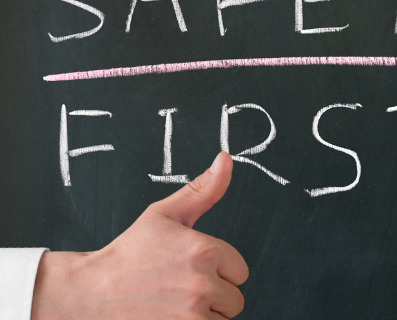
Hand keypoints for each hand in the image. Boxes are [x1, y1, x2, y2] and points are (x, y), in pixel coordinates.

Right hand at [31, 152, 247, 318]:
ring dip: (205, 314)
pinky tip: (171, 317)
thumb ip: (203, 190)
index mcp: (204, 251)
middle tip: (179, 286)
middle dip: (214, 294)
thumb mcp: (164, 214)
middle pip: (235, 298)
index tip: (188, 267)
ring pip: (223, 318)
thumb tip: (226, 159)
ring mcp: (192, 316)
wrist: (90, 292)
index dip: (217, 269)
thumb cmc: (129, 252)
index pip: (240, 270)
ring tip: (174, 302)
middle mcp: (203, 284)